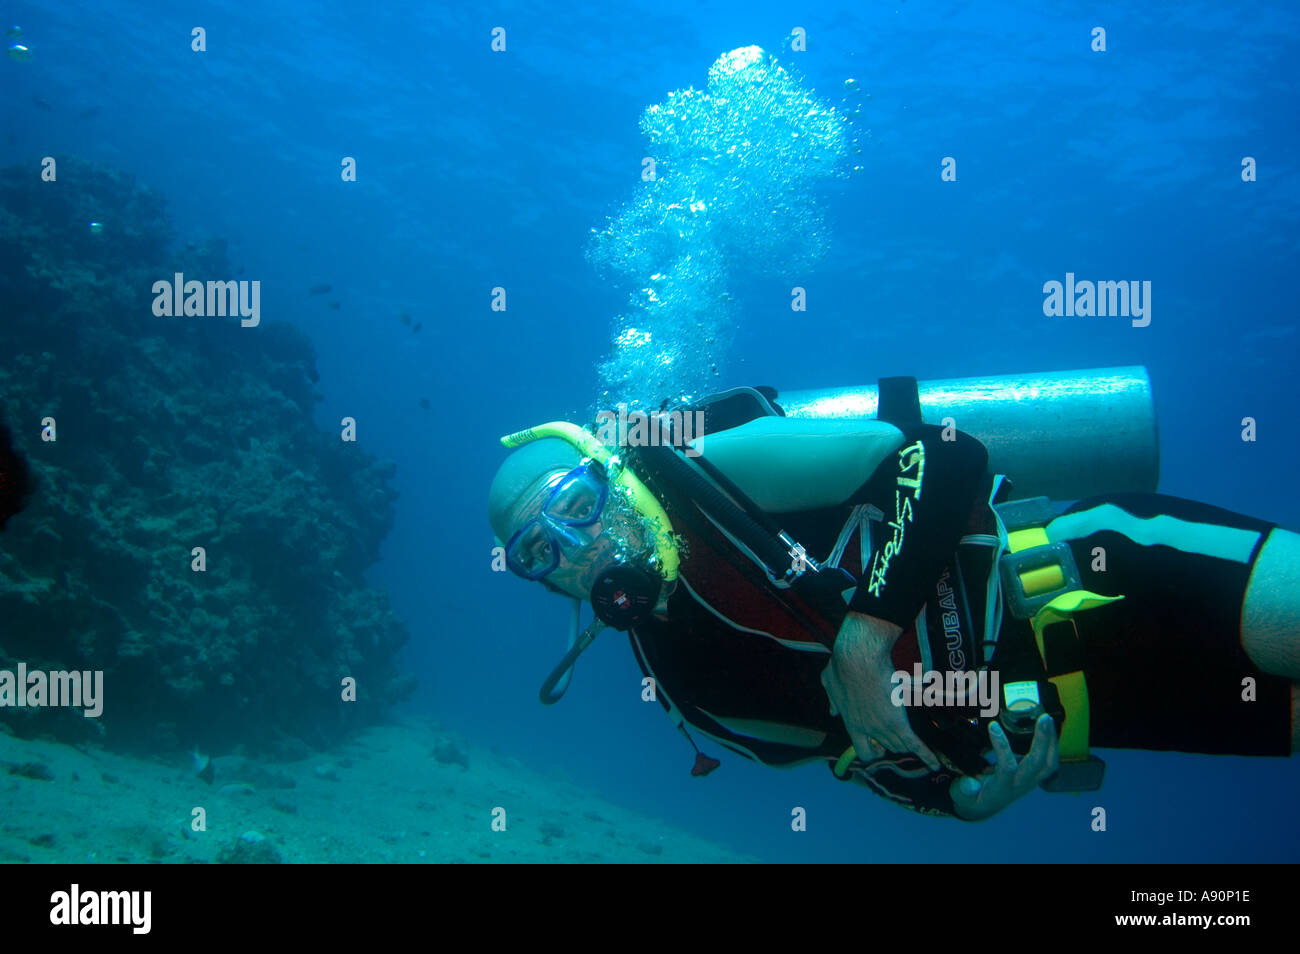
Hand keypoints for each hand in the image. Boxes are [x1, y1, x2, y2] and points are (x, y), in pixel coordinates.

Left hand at [821, 611, 940, 770]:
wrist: (858, 657)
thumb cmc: (842, 667)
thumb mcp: (829, 684)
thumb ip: (833, 701)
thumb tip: (832, 712)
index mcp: (851, 723)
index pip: (863, 751)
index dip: (872, 750)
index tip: (877, 744)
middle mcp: (867, 730)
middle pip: (886, 748)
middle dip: (892, 744)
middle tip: (898, 734)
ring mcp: (882, 727)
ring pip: (900, 745)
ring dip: (907, 743)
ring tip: (915, 740)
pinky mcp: (897, 721)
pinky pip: (914, 744)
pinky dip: (926, 756)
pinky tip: (934, 765)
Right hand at [950, 715, 1059, 820]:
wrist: (984, 806)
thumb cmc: (971, 797)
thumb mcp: (962, 796)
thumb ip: (964, 790)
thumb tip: (970, 785)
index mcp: (1002, 788)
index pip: (1008, 767)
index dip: (1002, 747)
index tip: (993, 726)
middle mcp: (1020, 785)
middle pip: (1038, 764)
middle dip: (1042, 741)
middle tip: (1043, 718)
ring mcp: (1030, 781)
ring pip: (1049, 763)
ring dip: (1051, 741)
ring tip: (1048, 720)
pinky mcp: (1034, 776)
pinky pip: (1049, 762)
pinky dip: (1052, 744)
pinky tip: (1048, 728)